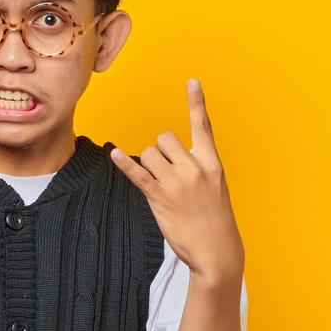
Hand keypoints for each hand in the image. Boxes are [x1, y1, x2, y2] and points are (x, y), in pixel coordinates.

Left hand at [109, 78, 243, 282]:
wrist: (217, 250)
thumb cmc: (215, 219)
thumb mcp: (215, 186)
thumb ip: (197, 166)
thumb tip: (171, 156)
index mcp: (211, 163)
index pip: (203, 126)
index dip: (197, 102)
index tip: (192, 81)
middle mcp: (195, 168)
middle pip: (165, 138)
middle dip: (160, 151)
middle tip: (166, 172)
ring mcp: (177, 183)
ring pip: (149, 153)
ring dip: (148, 164)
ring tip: (159, 184)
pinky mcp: (161, 198)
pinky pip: (138, 174)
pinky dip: (124, 164)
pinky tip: (114, 154)